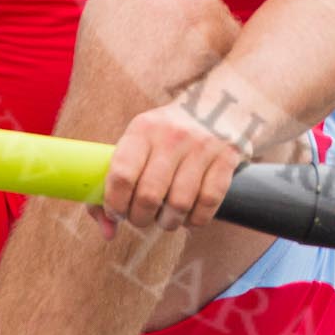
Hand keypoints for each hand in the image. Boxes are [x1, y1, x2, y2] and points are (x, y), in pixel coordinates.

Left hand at [91, 100, 250, 237]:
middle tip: (142, 218)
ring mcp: (203, 146)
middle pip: (149, 196)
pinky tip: (190, 214)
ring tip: (166, 217)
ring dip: (169, 222)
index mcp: (143, 128)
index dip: (115, 204)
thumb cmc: (166, 135)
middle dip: (140, 218)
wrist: (219, 102)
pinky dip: (196, 219)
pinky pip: (208, 203)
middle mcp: (173, 135)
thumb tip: (108, 232)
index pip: (121, 175)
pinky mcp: (227, 158)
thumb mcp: (139, 143)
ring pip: (179, 205)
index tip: (117, 212)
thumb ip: (115, 185)